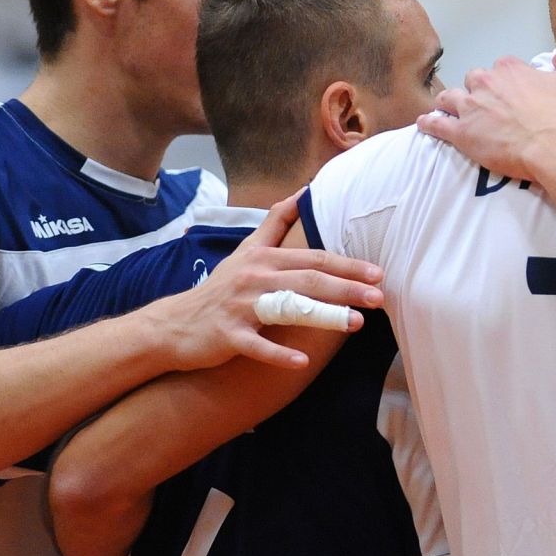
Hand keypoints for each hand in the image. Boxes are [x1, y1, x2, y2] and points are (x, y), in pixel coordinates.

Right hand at [148, 195, 383, 372]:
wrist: (176, 323)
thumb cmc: (221, 288)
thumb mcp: (247, 250)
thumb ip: (276, 222)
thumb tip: (302, 192)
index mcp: (263, 258)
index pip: (313, 258)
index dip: (347, 265)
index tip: (378, 273)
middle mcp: (253, 277)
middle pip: (307, 280)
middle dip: (346, 287)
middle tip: (379, 296)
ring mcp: (239, 306)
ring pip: (287, 309)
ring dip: (323, 316)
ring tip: (356, 323)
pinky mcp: (227, 335)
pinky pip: (256, 345)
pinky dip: (278, 354)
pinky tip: (301, 363)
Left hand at [416, 42, 555, 180]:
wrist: (554, 146)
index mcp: (510, 68)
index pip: (501, 68)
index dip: (506, 82)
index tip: (514, 96)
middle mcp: (485, 82)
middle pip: (473, 80)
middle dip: (477, 91)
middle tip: (488, 108)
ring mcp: (470, 108)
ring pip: (449, 98)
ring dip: (450, 104)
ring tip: (452, 112)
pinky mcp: (461, 133)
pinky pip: (437, 124)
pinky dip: (430, 123)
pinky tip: (425, 124)